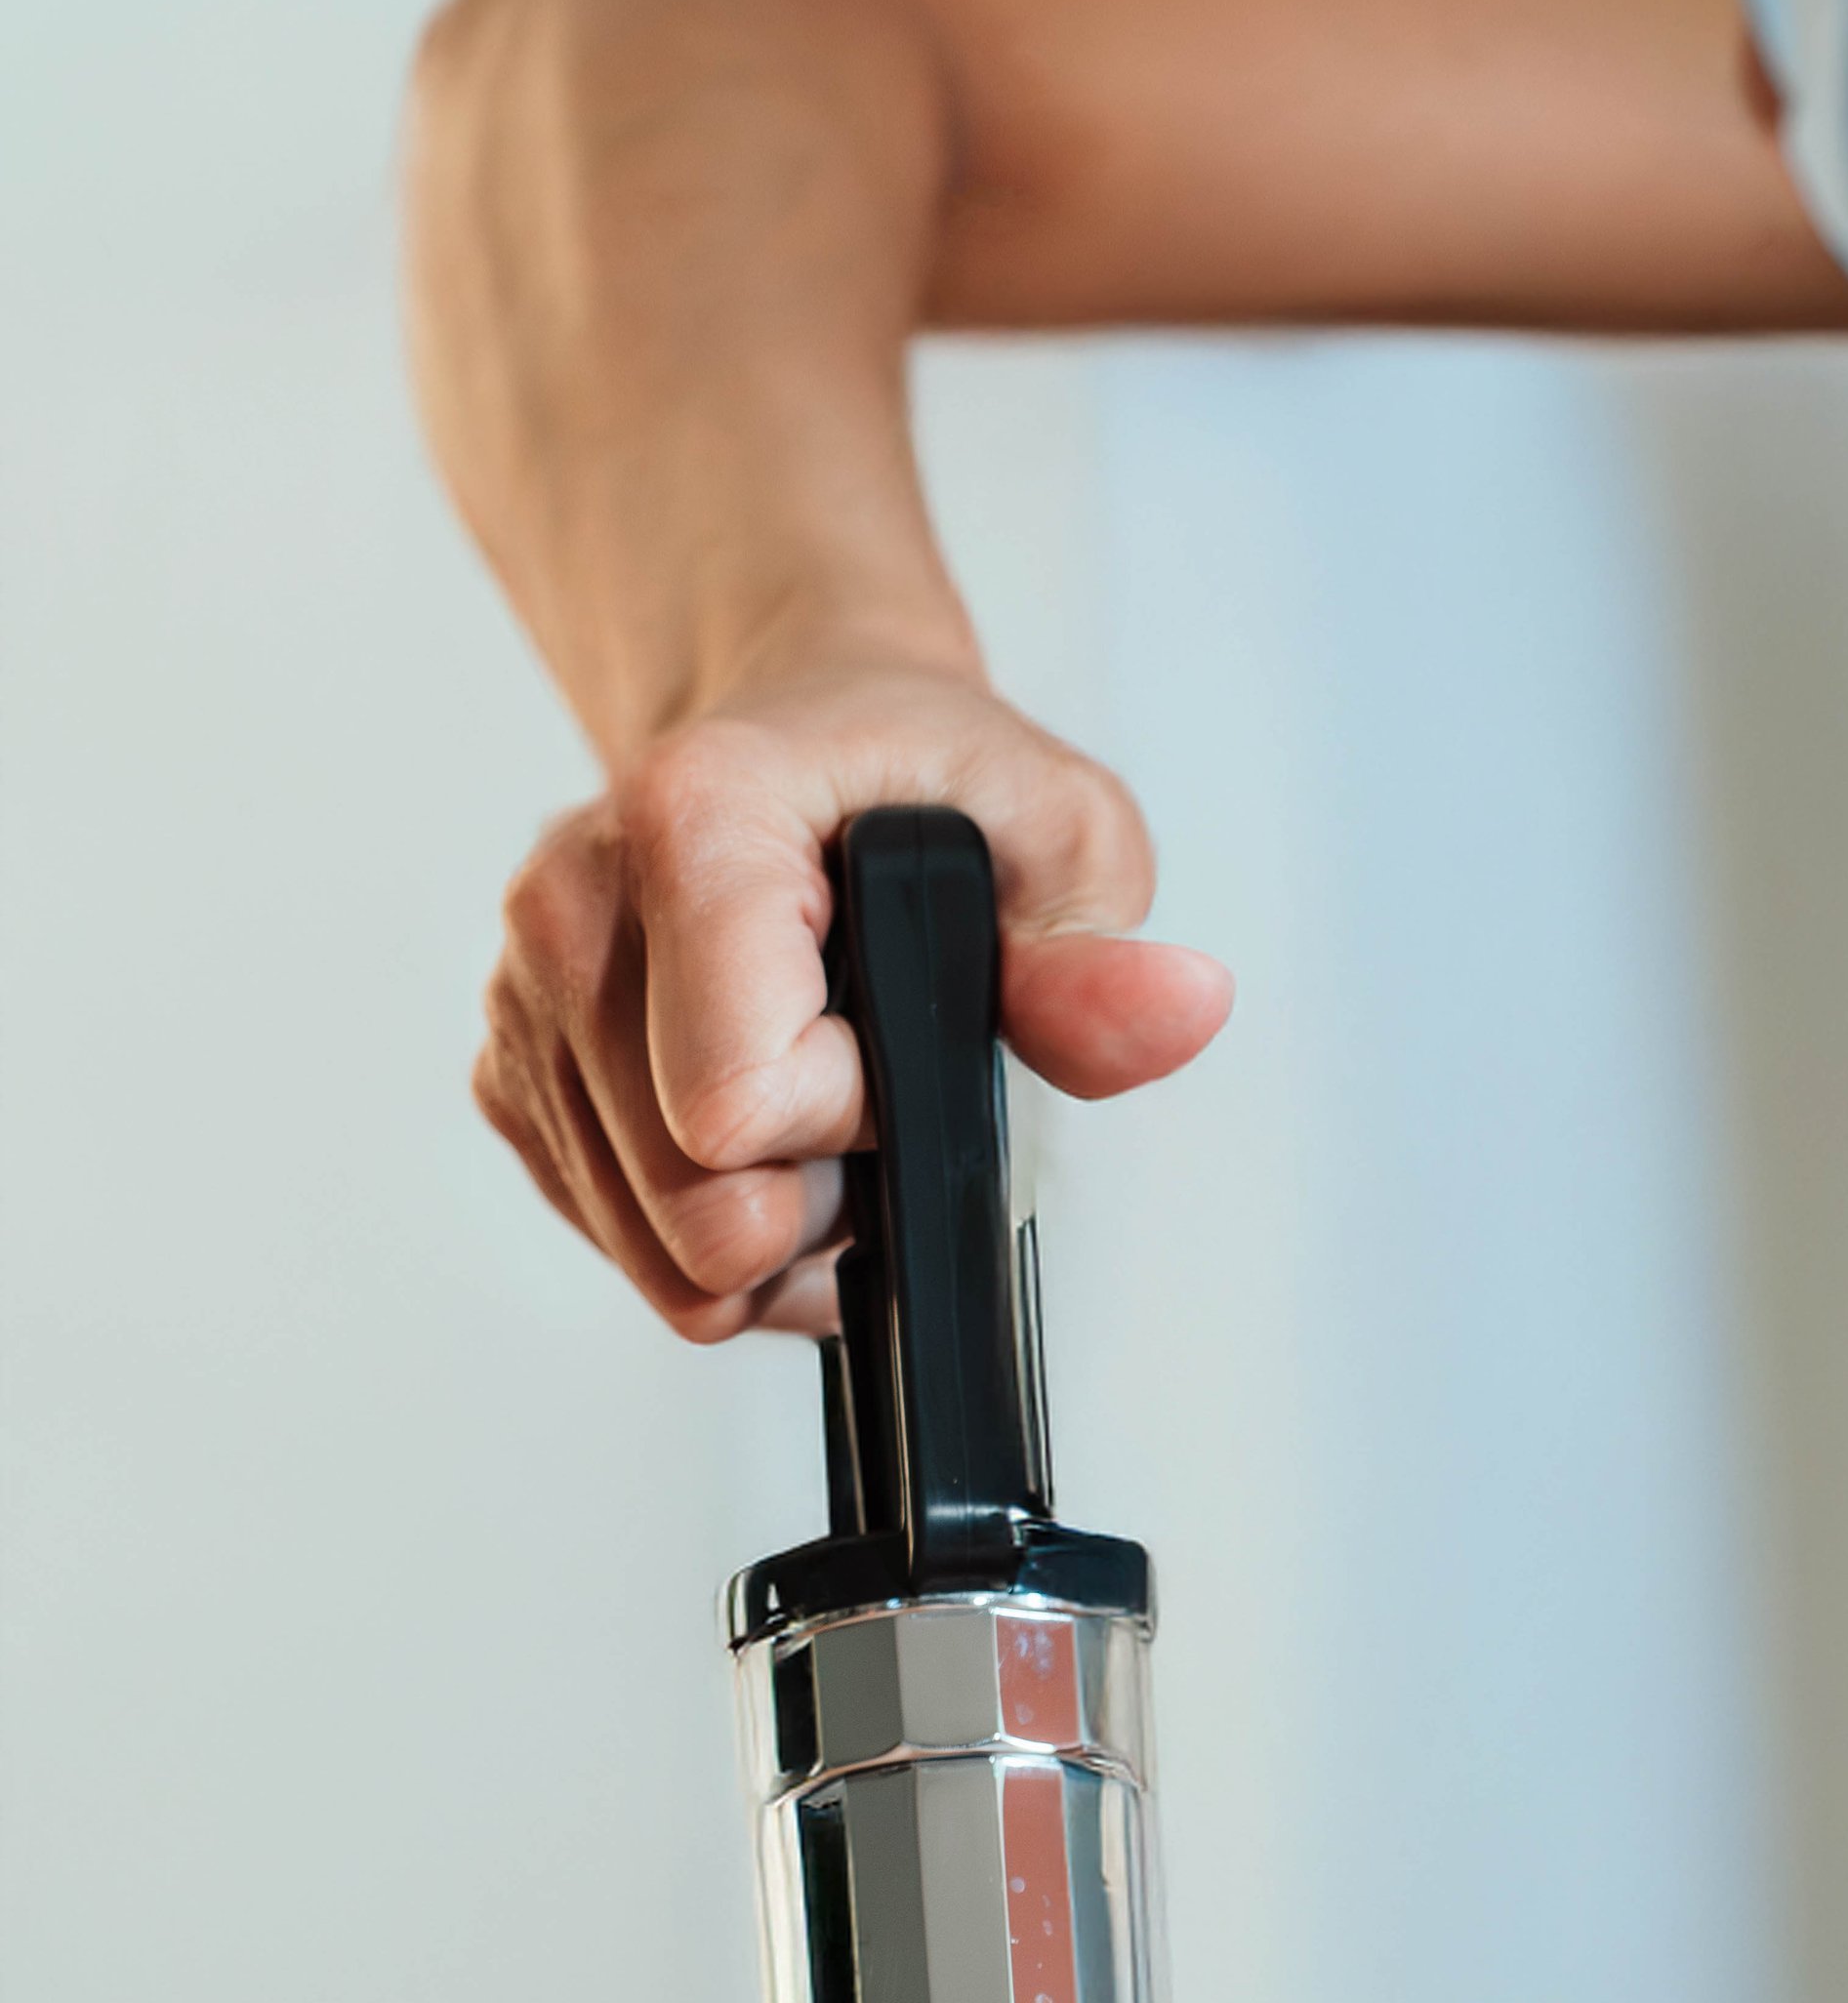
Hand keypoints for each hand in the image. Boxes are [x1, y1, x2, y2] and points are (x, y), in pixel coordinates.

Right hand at [472, 656, 1231, 1337]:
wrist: (805, 741)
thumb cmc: (925, 786)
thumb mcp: (1061, 836)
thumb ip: (1094, 958)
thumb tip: (1179, 1009)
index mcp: (690, 824)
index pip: (739, 1107)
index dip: (853, 1117)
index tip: (897, 1044)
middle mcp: (570, 908)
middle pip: (696, 1214)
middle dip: (816, 1198)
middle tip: (870, 1094)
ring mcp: (524, 1003)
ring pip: (661, 1261)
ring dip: (775, 1231)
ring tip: (826, 1113)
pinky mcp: (512, 1081)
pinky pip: (626, 1250)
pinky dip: (714, 1227)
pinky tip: (767, 1135)